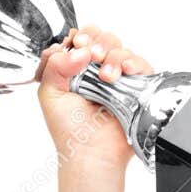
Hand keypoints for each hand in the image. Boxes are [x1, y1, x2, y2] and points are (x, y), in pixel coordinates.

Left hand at [36, 24, 154, 172]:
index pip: (83, 39)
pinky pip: (141, 64)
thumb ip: (53, 64)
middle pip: (103, 38)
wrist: (91, 154)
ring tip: (106, 76)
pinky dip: (134, 62)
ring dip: (113, 56)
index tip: (78, 44)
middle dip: (98, 42)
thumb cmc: (70, 132)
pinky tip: (125, 71)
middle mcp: (97, 72)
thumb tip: (77, 49)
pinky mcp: (137, 88)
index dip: (82, 37)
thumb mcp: (49, 94)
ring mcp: (118, 79)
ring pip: (121, 49)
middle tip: (92, 55)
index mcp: (76, 70)